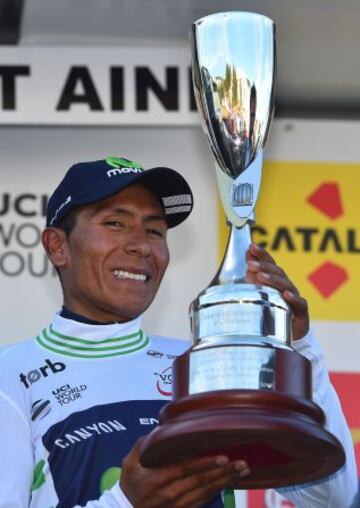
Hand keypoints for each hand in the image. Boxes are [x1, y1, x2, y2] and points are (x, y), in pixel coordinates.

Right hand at [120, 438, 249, 507]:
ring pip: (207, 492)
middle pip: (202, 481)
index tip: (222, 457)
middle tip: (241, 463)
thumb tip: (160, 431)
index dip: (206, 464)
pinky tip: (229, 482)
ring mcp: (178, 505)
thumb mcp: (130, 462)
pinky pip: (204, 501)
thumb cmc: (130, 484)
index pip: (187, 469)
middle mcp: (171, 493)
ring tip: (242, 471)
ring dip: (226, 481)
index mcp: (159, 478)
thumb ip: (144, 445)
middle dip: (223, 472)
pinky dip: (218, 491)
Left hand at [245, 243, 308, 339]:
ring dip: (273, 280)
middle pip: (277, 272)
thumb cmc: (274, 310)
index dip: (262, 254)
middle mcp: (287, 286)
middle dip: (264, 266)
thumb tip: (246, 258)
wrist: (291, 333)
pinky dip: (293, 298)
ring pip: (286, 285)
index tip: (251, 247)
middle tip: (250, 264)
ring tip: (260, 276)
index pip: (270, 263)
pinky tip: (285, 295)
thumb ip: (254, 276)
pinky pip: (299, 303)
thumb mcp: (261, 293)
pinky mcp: (301, 311)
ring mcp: (295, 297)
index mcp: (277, 280)